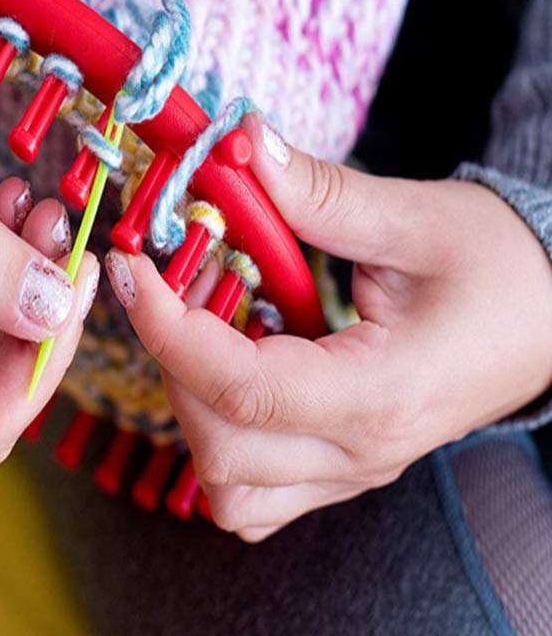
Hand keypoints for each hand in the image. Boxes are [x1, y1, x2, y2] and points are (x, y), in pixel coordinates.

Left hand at [106, 112, 551, 540]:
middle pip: (220, 449)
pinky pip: (257, 487)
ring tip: (205, 324)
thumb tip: (238, 147)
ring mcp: (353, 467)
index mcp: (379, 395)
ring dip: (191, 406)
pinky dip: (220, 436)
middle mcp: (361, 451)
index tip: (131, 269)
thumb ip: (318, 191)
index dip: (167, 328)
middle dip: (173, 362)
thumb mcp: (415, 218)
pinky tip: (232, 363)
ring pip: (230, 488)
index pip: (241, 388)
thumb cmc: (504, 268)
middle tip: (176, 283)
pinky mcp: (344, 461)